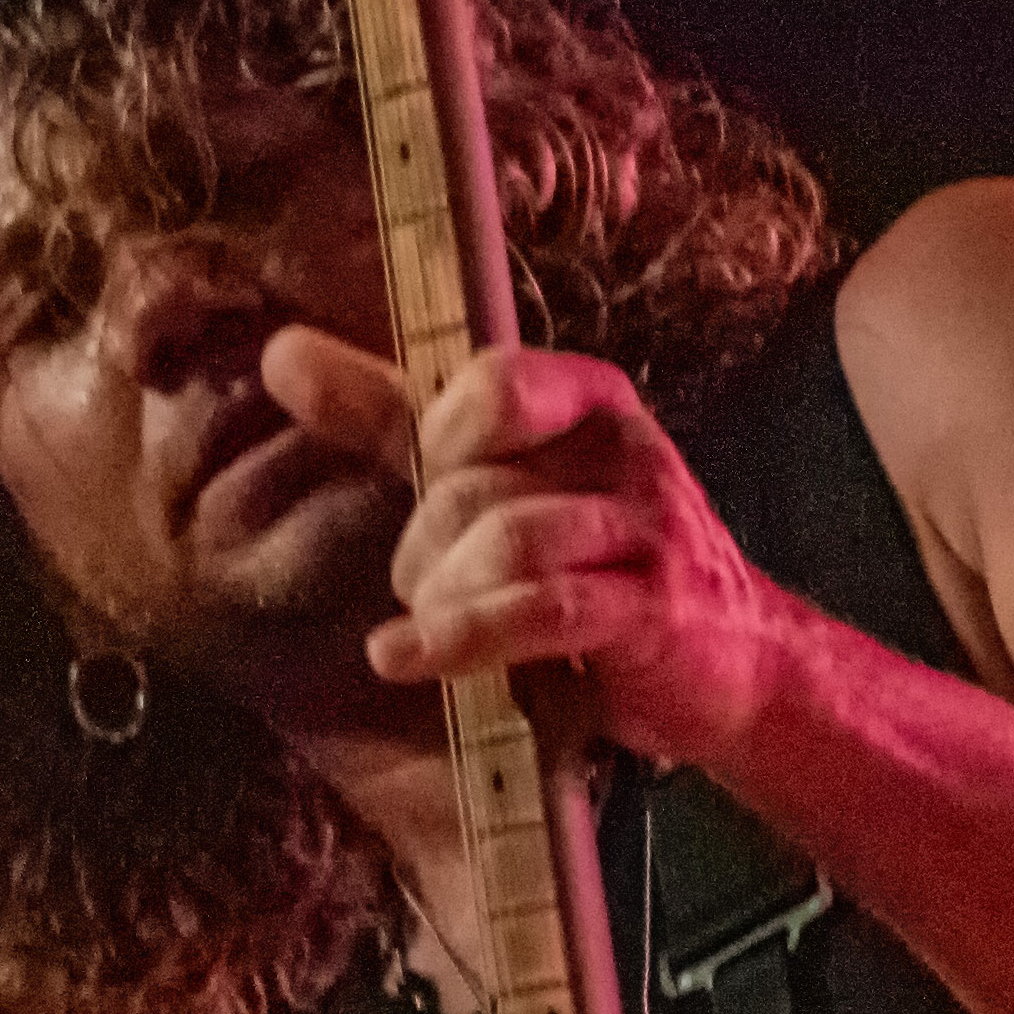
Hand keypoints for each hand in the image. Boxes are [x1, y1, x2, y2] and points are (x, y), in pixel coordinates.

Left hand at [260, 326, 785, 768]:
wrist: (732, 660)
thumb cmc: (600, 561)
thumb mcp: (501, 475)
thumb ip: (392, 418)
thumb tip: (281, 354)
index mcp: (589, 402)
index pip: (494, 383)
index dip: (439, 436)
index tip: (426, 482)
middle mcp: (625, 453)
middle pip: (478, 481)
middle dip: (426, 546)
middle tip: (424, 586)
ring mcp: (644, 532)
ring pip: (508, 541)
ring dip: (444, 596)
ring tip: (432, 624)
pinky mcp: (649, 612)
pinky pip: (540, 610)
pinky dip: (460, 638)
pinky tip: (404, 656)